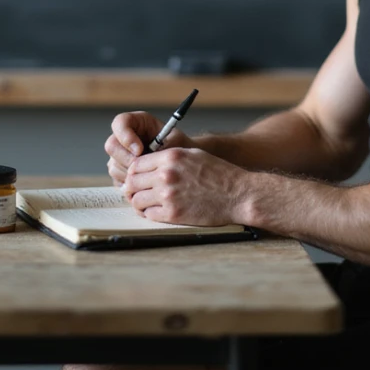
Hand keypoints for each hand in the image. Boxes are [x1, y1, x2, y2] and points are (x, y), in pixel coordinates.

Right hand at [104, 111, 194, 187]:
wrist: (183, 164)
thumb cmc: (180, 148)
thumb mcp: (173, 142)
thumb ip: (158, 145)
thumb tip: (140, 155)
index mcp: (136, 122)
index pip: (120, 123)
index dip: (126, 136)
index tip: (140, 150)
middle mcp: (124, 138)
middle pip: (112, 145)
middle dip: (128, 159)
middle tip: (145, 168)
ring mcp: (120, 155)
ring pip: (113, 166)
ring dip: (131, 174)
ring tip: (150, 176)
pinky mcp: (120, 172)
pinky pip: (117, 180)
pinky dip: (130, 185)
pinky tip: (146, 184)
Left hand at [122, 147, 247, 226]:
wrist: (237, 194)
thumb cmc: (219, 173)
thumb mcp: (193, 154)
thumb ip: (169, 158)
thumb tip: (148, 164)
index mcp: (170, 157)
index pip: (136, 164)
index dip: (133, 172)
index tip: (136, 178)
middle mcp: (166, 175)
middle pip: (132, 182)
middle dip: (133, 188)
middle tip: (138, 192)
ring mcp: (168, 195)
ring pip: (136, 200)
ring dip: (139, 202)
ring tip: (146, 203)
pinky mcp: (174, 214)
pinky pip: (148, 215)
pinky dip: (149, 214)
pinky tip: (157, 212)